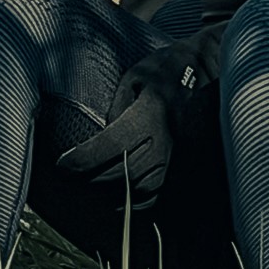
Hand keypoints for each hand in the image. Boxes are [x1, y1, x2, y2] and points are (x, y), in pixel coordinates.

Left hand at [55, 36, 214, 203]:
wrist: (208, 70)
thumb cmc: (166, 68)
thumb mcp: (135, 76)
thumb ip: (117, 108)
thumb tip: (101, 141)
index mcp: (151, 113)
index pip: (109, 146)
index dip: (81, 161)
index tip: (61, 165)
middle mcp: (166, 139)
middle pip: (120, 173)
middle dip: (88, 178)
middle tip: (68, 176)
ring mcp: (177, 156)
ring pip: (137, 189)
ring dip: (108, 192)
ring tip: (87, 183)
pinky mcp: (183, 165)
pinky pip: (154, 195)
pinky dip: (131, 199)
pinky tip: (115, 193)